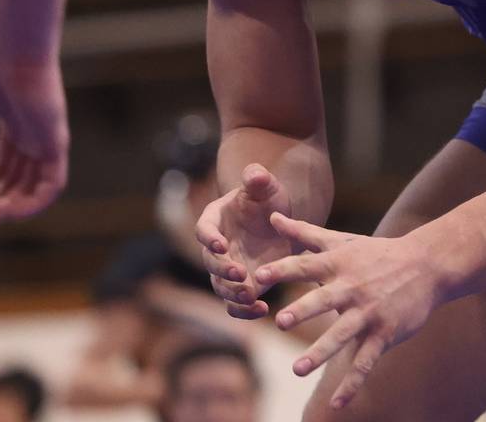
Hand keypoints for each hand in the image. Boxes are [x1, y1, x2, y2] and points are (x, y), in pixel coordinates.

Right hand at [0, 41, 68, 222]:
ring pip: (35, 190)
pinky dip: (33, 204)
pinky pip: (52, 186)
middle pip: (19, 182)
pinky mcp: (56, 145)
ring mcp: (47, 142)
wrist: (12, 52)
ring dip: (9, 209)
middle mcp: (35, 137)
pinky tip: (8, 213)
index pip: (6, 167)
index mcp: (17, 126)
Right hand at [195, 164, 294, 318]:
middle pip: (210, 262)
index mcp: (215, 219)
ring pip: (220, 287)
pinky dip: (244, 310)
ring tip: (251, 296)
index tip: (221, 245)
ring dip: (232, 293)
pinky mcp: (243, 285)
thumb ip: (258, 179)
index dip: (210, 238)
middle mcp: (216, 247)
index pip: (204, 229)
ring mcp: (228, 268)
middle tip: (239, 272)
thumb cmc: (267, 199)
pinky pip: (236, 303)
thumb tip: (255, 174)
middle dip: (222, 269)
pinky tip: (262, 309)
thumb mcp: (266, 186)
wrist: (281, 220)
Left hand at [257, 213, 444, 409]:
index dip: (283, 269)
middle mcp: (352, 288)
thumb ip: (305, 232)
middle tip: (280, 321)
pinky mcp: (384, 333)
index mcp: (339, 265)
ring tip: (298, 369)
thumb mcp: (342, 241)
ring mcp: (369, 313)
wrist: (427, 266)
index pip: (306, 265)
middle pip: (324, 299)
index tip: (259, 275)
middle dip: (303, 311)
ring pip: (343, 335)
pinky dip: (352, 383)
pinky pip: (366, 362)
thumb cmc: (377, 253)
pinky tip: (337, 404)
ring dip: (321, 352)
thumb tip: (272, 214)